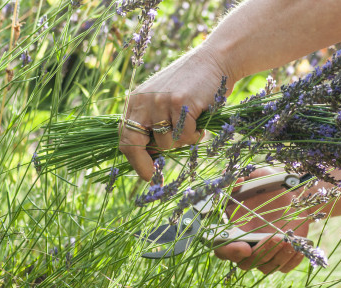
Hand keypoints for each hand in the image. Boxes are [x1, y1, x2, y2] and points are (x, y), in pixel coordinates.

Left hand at [119, 45, 234, 180]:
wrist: (214, 60)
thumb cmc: (191, 86)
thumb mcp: (163, 101)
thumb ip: (153, 123)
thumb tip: (151, 158)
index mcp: (136, 101)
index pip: (125, 136)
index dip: (134, 160)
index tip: (146, 175)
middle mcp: (143, 100)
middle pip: (134, 143)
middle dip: (145, 164)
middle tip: (156, 177)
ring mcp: (161, 101)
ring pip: (166, 143)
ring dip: (182, 143)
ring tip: (192, 128)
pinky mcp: (180, 103)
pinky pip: (185, 137)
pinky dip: (196, 136)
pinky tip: (201, 123)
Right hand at [214, 168, 311, 273]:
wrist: (295, 192)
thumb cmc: (271, 185)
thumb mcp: (257, 177)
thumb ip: (241, 179)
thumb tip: (236, 180)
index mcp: (232, 227)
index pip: (221, 247)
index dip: (230, 251)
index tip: (245, 247)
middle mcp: (246, 243)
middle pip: (244, 262)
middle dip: (260, 253)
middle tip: (274, 238)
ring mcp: (264, 252)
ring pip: (265, 266)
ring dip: (276, 256)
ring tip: (287, 240)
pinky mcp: (281, 255)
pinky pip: (284, 267)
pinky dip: (290, 261)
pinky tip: (297, 248)